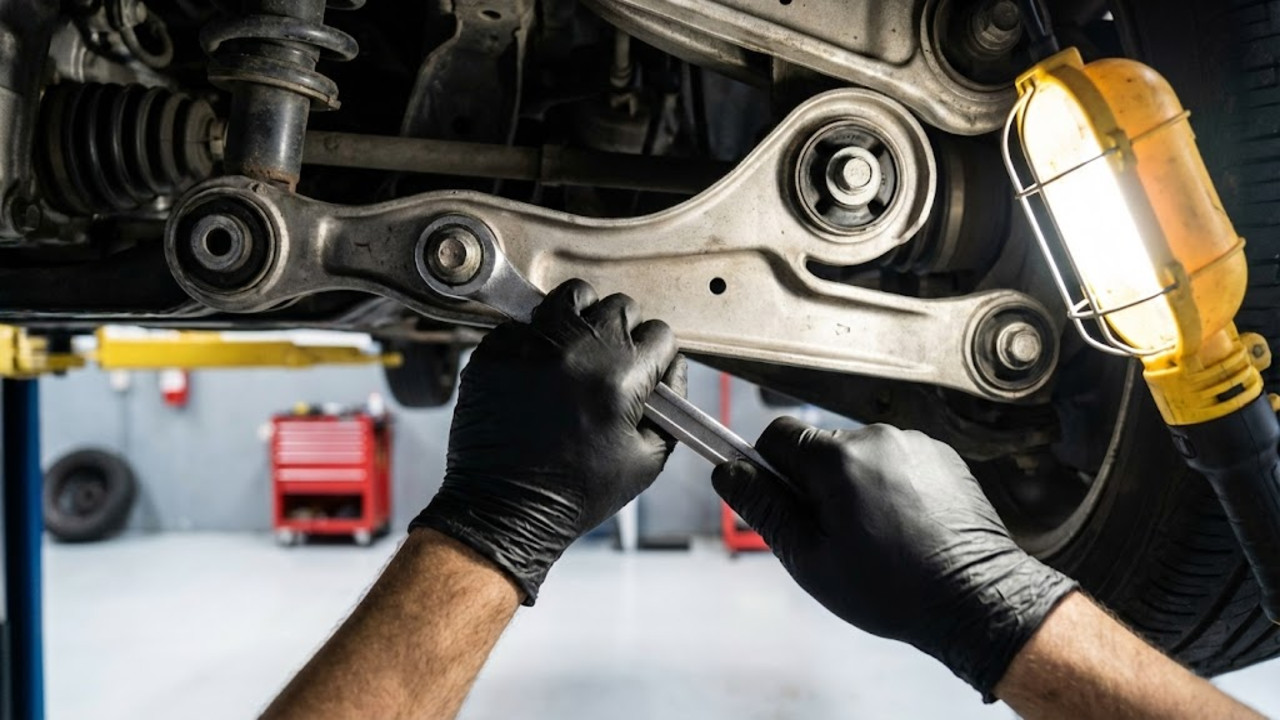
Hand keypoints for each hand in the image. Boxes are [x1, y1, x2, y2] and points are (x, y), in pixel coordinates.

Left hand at [411, 279, 684, 604]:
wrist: (506, 508)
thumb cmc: (574, 492)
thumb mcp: (647, 458)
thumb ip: (671, 408)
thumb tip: (670, 369)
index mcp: (620, 378)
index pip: (659, 333)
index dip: (658, 354)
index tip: (647, 367)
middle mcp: (576, 351)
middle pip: (619, 306)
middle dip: (624, 331)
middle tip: (613, 360)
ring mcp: (532, 345)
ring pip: (572, 296)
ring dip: (582, 316)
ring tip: (578, 346)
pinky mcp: (496, 350)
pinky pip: (527, 322)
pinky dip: (537, 337)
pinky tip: (539, 366)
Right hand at [714, 418, 1075, 697]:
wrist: (976, 600)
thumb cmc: (894, 588)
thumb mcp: (809, 557)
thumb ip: (764, 507)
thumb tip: (728, 472)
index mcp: (837, 459)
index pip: (776, 435)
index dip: (768, 469)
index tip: (779, 500)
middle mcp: (877, 438)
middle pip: (819, 447)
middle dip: (816, 484)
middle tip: (833, 535)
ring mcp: (914, 444)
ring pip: (859, 456)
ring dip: (855, 485)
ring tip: (876, 536)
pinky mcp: (942, 456)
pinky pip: (896, 461)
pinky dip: (891, 486)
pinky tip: (904, 527)